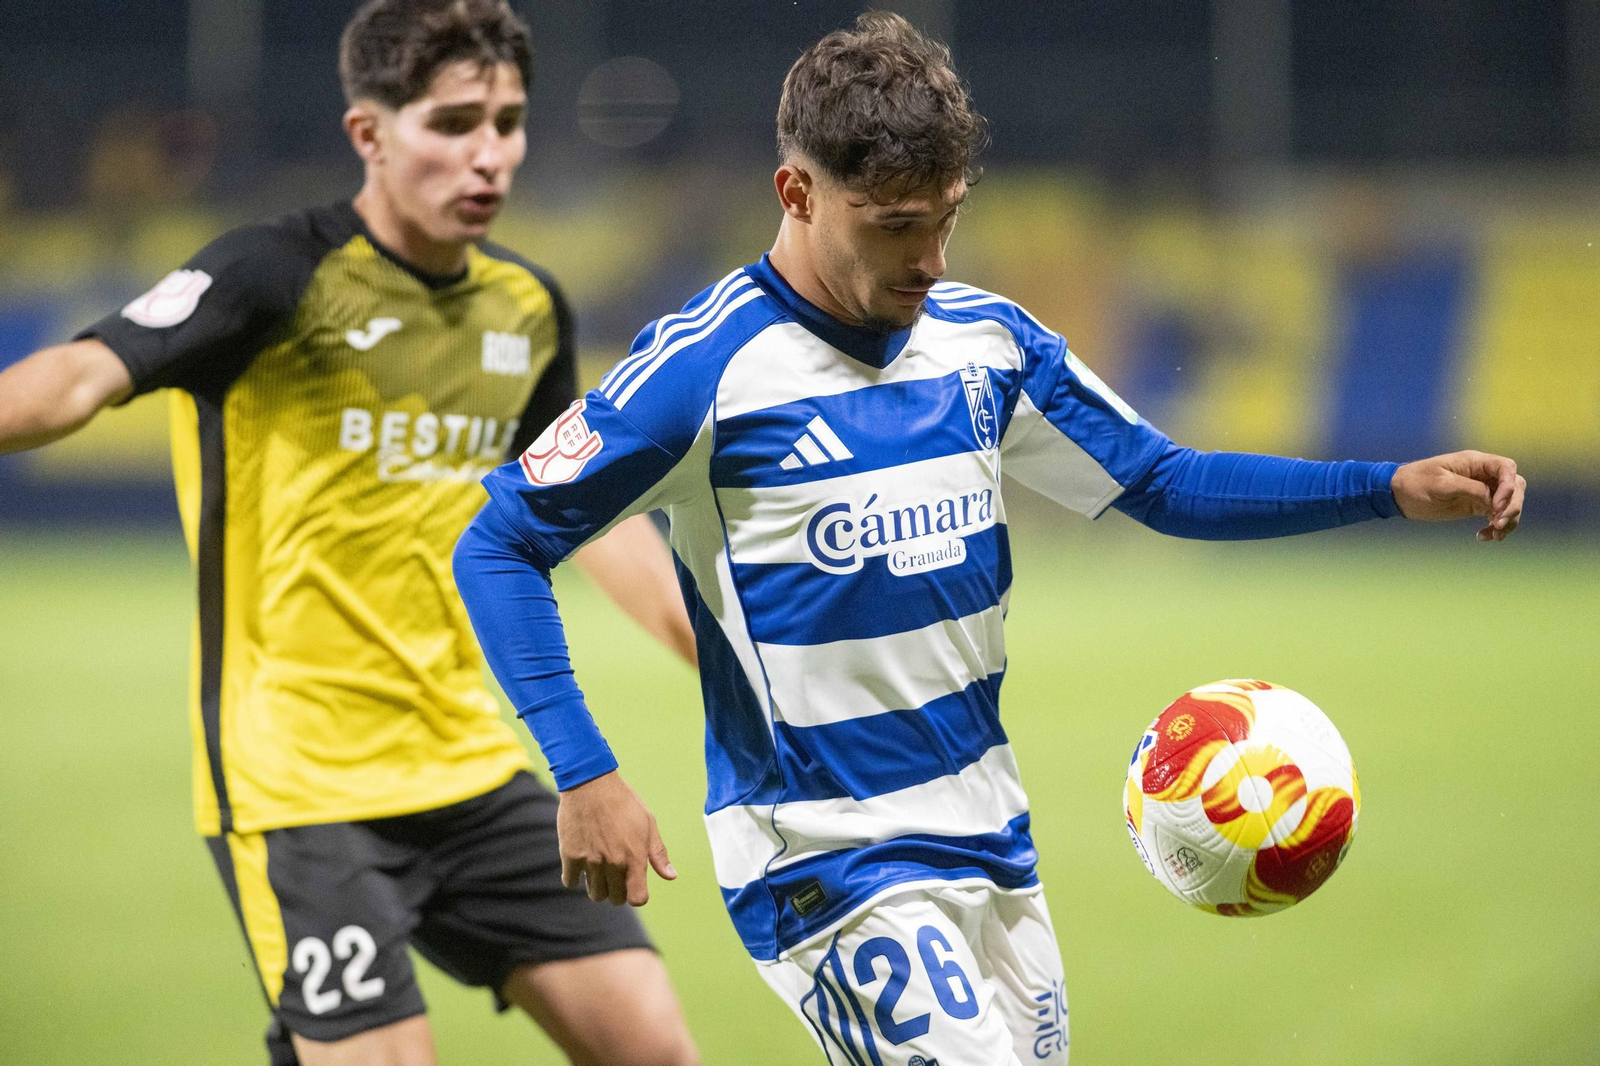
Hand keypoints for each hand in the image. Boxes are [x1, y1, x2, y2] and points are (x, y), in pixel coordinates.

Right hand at [557, 771, 676, 905]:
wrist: (591, 783)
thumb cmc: (623, 801)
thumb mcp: (648, 823)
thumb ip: (658, 853)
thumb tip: (671, 876)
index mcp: (634, 857)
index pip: (637, 898)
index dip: (637, 895)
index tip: (634, 885)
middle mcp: (613, 863)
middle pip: (615, 898)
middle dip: (618, 891)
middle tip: (616, 874)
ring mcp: (590, 861)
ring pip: (594, 893)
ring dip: (598, 886)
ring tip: (599, 869)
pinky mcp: (570, 855)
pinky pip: (570, 882)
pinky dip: (575, 877)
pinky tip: (582, 863)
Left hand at [1390, 450, 1525, 541]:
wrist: (1398, 494)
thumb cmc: (1416, 483)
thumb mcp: (1441, 484)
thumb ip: (1470, 489)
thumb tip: (1494, 500)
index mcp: (1475, 462)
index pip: (1506, 468)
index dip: (1509, 486)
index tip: (1496, 506)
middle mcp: (1482, 475)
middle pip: (1514, 487)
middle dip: (1512, 506)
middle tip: (1498, 524)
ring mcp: (1481, 490)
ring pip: (1509, 503)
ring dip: (1508, 520)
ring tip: (1495, 534)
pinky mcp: (1476, 506)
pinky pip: (1496, 515)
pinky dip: (1496, 527)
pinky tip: (1485, 537)